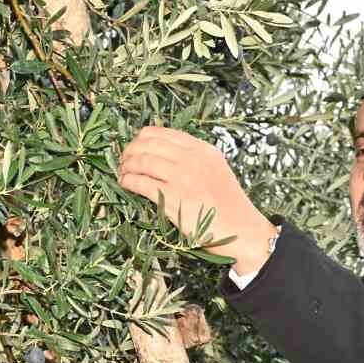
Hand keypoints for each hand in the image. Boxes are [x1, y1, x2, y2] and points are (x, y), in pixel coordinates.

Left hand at [116, 126, 275, 273]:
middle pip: (148, 144)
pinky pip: (140, 183)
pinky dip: (128, 180)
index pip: (163, 133)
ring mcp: (180, 178)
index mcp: (202, 149)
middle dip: (131, 150)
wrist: (240, 229)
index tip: (136, 145)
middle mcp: (191, 159)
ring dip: (126, 165)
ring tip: (123, 171)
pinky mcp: (171, 198)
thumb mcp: (216, 169)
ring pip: (142, 161)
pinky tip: (125, 183)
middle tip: (124, 159)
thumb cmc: (228, 203)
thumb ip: (195, 158)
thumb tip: (165, 153)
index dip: (143, 137)